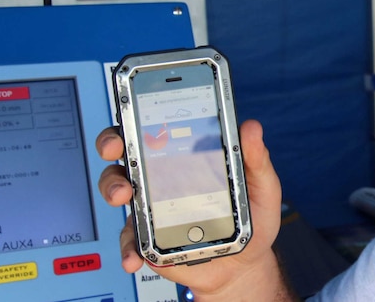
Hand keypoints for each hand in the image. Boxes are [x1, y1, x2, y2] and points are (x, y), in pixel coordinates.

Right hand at [96, 119, 294, 299]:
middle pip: (127, 152)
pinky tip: (134, 256)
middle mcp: (163, 177)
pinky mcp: (148, 239)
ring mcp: (152, 207)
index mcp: (188, 157)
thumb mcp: (261, 186)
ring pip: (118, 189)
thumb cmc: (251, 218)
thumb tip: (252, 127)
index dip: (140, 114)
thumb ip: (256, 159)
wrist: (245, 263)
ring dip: (113, 188)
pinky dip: (127, 247)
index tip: (134, 110)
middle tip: (117, 148)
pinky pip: (129, 240)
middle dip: (113, 143)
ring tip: (124, 196)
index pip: (159, 128)